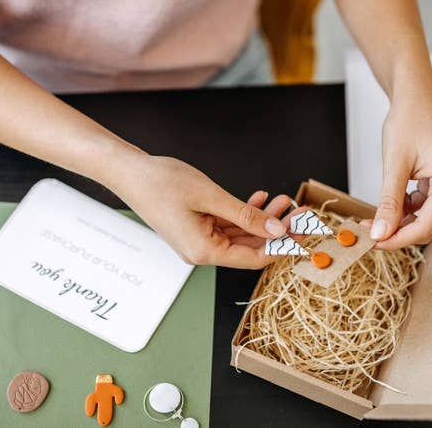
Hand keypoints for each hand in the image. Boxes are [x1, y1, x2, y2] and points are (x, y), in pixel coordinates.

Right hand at [114, 155, 303, 267]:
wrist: (129, 173)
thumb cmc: (161, 182)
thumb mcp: (210, 196)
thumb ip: (246, 215)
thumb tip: (276, 230)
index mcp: (204, 251)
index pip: (254, 259)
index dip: (282, 247)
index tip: (303, 231)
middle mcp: (201, 252)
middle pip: (250, 248)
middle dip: (277, 231)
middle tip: (300, 212)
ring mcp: (198, 241)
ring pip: (241, 235)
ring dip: (263, 220)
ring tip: (284, 200)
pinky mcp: (195, 229)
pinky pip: (228, 226)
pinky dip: (245, 214)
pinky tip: (260, 199)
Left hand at [365, 85, 431, 248]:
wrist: (415, 95)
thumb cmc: (408, 120)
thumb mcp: (394, 164)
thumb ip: (389, 202)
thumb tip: (381, 233)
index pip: (428, 226)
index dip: (399, 239)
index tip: (373, 242)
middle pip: (428, 226)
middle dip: (398, 232)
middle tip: (368, 233)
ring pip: (425, 218)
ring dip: (399, 222)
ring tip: (371, 221)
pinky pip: (424, 206)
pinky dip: (404, 210)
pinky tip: (385, 207)